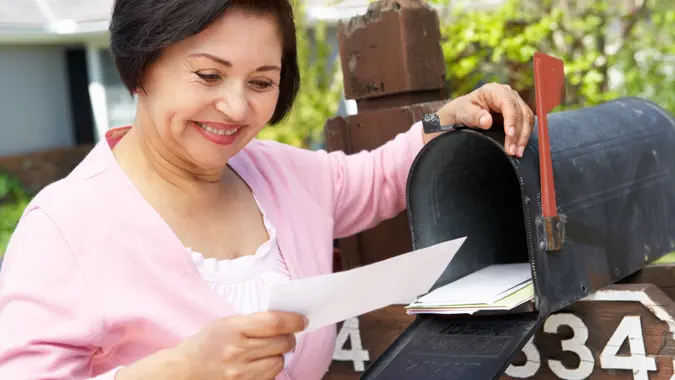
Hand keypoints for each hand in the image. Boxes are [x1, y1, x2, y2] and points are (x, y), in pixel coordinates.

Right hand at [117, 311, 306, 379]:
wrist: (183, 372)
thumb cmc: (205, 344)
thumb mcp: (225, 324)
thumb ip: (252, 322)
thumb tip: (284, 321)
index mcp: (233, 329)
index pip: (274, 322)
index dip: (294, 320)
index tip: (302, 320)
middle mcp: (238, 351)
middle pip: (282, 342)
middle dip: (289, 337)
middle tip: (287, 335)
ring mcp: (241, 372)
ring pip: (279, 361)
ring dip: (280, 354)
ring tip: (270, 350)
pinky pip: (270, 376)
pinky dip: (271, 368)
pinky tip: (261, 363)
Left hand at [424, 83, 534, 157]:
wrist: (463, 114)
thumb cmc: (462, 111)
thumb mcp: (463, 112)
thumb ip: (474, 116)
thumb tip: (487, 121)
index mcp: (494, 90)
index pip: (508, 103)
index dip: (511, 119)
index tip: (509, 135)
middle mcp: (508, 94)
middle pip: (521, 112)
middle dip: (519, 133)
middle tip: (513, 151)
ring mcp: (515, 103)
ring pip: (527, 119)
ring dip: (523, 137)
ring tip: (517, 153)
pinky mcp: (518, 113)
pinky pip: (526, 124)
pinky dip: (524, 137)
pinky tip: (519, 148)